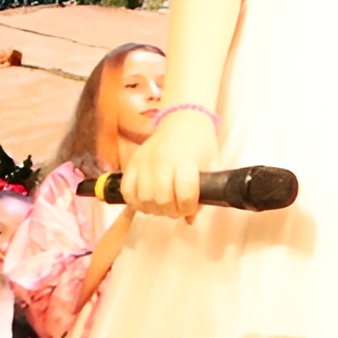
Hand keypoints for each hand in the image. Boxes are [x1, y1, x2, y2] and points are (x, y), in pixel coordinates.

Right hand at [126, 104, 217, 220]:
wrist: (183, 120)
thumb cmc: (200, 143)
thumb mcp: (211, 165)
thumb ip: (204, 191)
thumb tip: (191, 217)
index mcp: (185, 161)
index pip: (185, 194)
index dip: (188, 207)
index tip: (191, 207)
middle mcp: (162, 161)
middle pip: (161, 199)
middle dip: (171, 211)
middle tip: (177, 209)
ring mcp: (144, 161)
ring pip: (143, 198)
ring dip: (154, 209)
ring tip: (163, 206)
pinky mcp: (132, 162)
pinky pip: (127, 189)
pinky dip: (134, 201)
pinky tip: (146, 201)